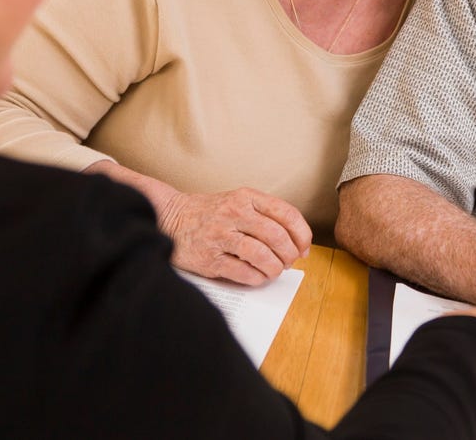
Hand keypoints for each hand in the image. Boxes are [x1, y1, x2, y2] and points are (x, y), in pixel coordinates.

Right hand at [160, 188, 311, 284]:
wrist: (170, 218)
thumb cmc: (212, 213)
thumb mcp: (239, 202)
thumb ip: (268, 217)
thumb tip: (299, 245)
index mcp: (246, 197)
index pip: (286, 214)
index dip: (302, 234)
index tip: (304, 247)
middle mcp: (234, 213)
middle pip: (277, 237)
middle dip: (289, 254)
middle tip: (289, 262)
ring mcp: (220, 236)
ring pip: (262, 256)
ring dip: (275, 268)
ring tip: (274, 270)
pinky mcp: (209, 259)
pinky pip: (243, 272)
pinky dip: (257, 278)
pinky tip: (257, 276)